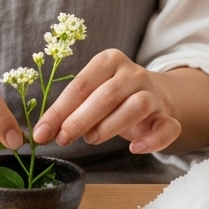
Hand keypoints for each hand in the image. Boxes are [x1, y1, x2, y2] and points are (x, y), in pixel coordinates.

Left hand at [32, 49, 181, 153]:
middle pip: (107, 95)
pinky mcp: (167, 116)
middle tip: (62, 139)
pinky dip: (152, 140)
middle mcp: (133, 73)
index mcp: (109, 60)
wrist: (153, 96)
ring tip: (91, 139)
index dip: (59, 110)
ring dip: (111, 126)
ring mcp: (153, 93)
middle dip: (80, 119)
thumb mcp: (90, 94)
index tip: (41, 133)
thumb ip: (69, 108)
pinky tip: (135, 148)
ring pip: (137, 106)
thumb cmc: (111, 96)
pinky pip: (167, 127)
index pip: (81, 85)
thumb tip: (43, 131)